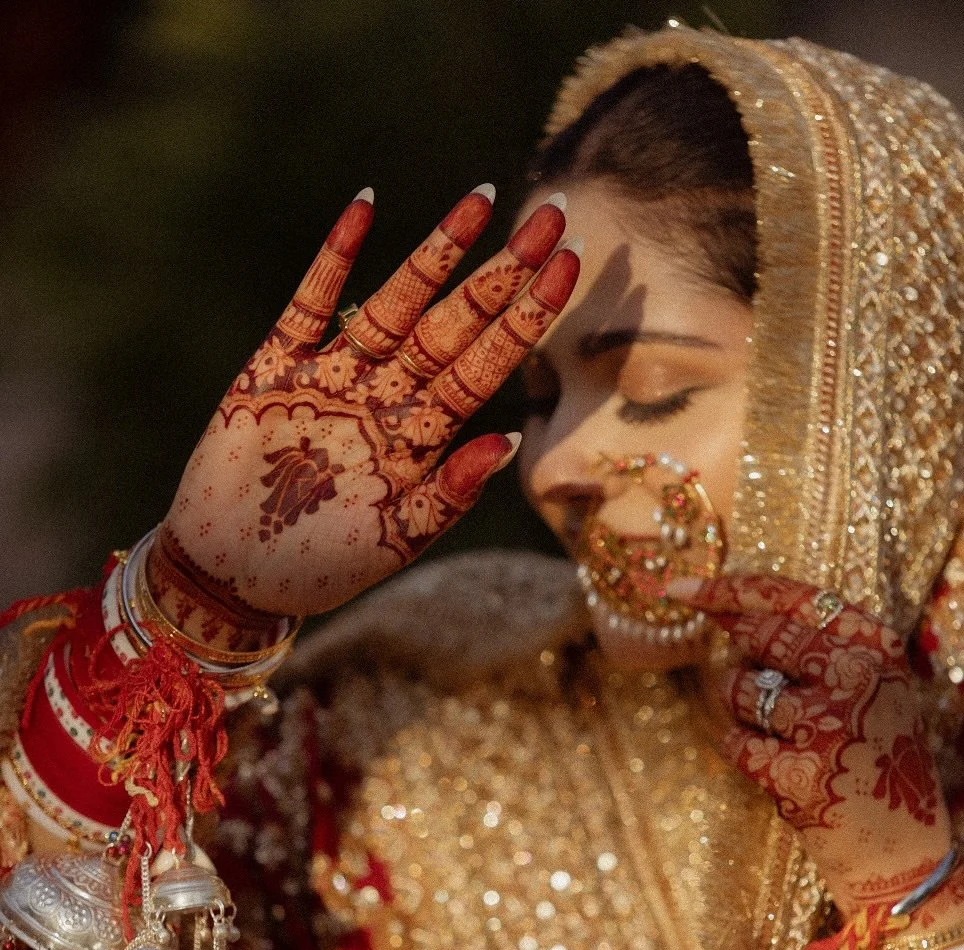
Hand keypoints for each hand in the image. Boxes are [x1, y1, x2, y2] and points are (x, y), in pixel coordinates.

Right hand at [150, 186, 577, 645]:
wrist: (233, 576)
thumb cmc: (320, 568)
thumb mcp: (395, 541)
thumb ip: (449, 495)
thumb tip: (508, 442)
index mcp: (422, 438)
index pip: (488, 365)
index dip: (529, 317)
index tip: (572, 264)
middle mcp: (387, 398)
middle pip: (456, 324)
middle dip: (503, 272)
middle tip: (552, 214)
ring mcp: (333, 379)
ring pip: (396, 303)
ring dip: (437, 253)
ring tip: (481, 200)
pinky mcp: (274, 370)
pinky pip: (309, 303)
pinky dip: (334, 257)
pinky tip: (366, 206)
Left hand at [674, 574, 954, 915]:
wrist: (904, 853)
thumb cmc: (873, 762)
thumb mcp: (868, 688)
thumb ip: (812, 645)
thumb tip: (724, 611)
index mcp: (878, 647)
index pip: (792, 596)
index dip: (730, 587)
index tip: (681, 588)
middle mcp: (859, 675)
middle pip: (758, 636)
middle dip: (739, 657)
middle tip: (759, 692)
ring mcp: (830, 723)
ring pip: (740, 689)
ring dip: (744, 712)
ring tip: (788, 742)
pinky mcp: (801, 772)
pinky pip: (735, 742)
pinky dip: (745, 754)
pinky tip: (782, 774)